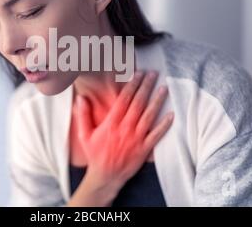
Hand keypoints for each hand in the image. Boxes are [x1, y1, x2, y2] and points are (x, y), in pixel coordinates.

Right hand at [76, 70, 173, 194]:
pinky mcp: (144, 149)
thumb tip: (80, 98)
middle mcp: (125, 128)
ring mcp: (136, 138)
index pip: (124, 99)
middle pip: (138, 103)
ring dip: (157, 101)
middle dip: (146, 87)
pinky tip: (171, 115)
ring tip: (163, 88)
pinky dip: (165, 125)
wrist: (105, 177)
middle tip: (153, 74)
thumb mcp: (84, 135)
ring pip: (149, 116)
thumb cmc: (95, 155)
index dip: (132, 85)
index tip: (138, 74)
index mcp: (111, 123)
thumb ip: (83, 115)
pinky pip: (156, 135)